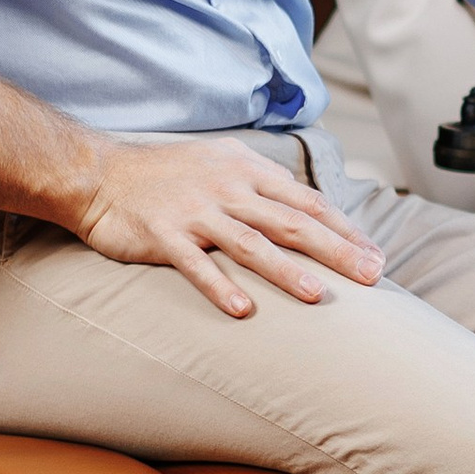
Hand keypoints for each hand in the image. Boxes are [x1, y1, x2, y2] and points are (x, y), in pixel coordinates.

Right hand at [76, 137, 385, 321]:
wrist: (100, 173)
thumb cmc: (168, 173)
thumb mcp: (222, 162)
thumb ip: (263, 184)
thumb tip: (307, 208)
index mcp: (248, 171)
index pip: (307, 201)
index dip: (344, 227)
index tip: (374, 253)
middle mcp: (228, 189)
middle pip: (292, 221)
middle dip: (335, 249)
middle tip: (370, 275)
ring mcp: (196, 212)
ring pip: (250, 242)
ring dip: (285, 269)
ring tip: (316, 294)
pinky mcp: (164, 235)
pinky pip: (196, 264)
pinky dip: (219, 287)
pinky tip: (242, 311)